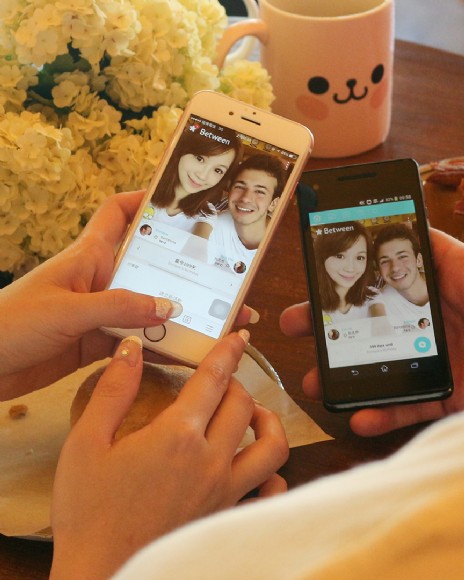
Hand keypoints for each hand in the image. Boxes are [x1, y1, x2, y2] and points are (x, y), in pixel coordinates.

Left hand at [0, 191, 256, 399]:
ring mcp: (103, 313)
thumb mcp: (67, 310)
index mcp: (88, 256)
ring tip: (221, 321)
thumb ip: (118, 307)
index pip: (118, 213)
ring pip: (150, 308)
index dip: (145, 199)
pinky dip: (163, 347)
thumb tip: (170, 307)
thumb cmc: (12, 323)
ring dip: (182, 315)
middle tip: (226, 278)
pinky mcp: (100, 343)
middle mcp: (102, 280)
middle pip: (150, 266)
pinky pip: (140, 341)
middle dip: (187, 270)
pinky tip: (190, 353)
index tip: (181, 201)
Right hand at [50, 330, 287, 579]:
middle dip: (236, 383)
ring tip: (252, 415)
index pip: (214, 379)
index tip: (239, 336)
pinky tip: (259, 468)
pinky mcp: (226, 514)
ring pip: (272, 446)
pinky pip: (269, 491)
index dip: (228, 351)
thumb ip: (113, 391)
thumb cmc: (89, 513)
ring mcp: (224, 490)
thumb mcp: (86, 444)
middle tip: (222, 380)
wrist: (99, 574)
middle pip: (244, 404)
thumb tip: (131, 349)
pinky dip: (273, 476)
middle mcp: (210, 459)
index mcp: (177, 435)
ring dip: (268, 422)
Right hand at [281, 152, 463, 435]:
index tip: (328, 256)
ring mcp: (450, 358)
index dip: (368, 257)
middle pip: (382, 313)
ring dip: (350, 368)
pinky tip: (358, 416)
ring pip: (388, 360)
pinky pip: (413, 402)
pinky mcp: (457, 394)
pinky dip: (385, 411)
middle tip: (300, 321)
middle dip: (340, 318)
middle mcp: (450, 317)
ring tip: (316, 377)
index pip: (407, 261)